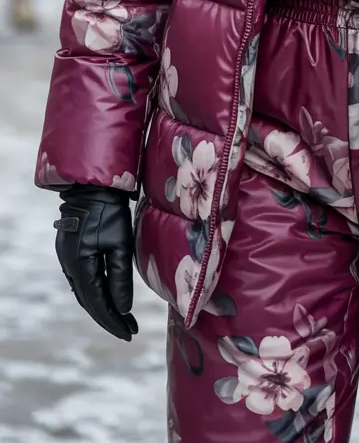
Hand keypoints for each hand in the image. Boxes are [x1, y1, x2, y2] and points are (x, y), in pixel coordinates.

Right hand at [54, 186, 137, 340]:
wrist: (92, 186)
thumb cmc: (109, 212)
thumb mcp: (119, 244)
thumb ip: (120, 278)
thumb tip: (123, 309)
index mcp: (81, 266)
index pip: (97, 304)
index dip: (113, 321)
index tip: (130, 333)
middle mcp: (70, 266)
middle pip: (89, 302)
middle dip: (109, 319)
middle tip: (129, 332)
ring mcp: (68, 259)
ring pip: (85, 293)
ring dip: (103, 307)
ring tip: (122, 320)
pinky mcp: (71, 252)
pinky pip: (83, 281)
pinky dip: (95, 293)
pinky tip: (107, 297)